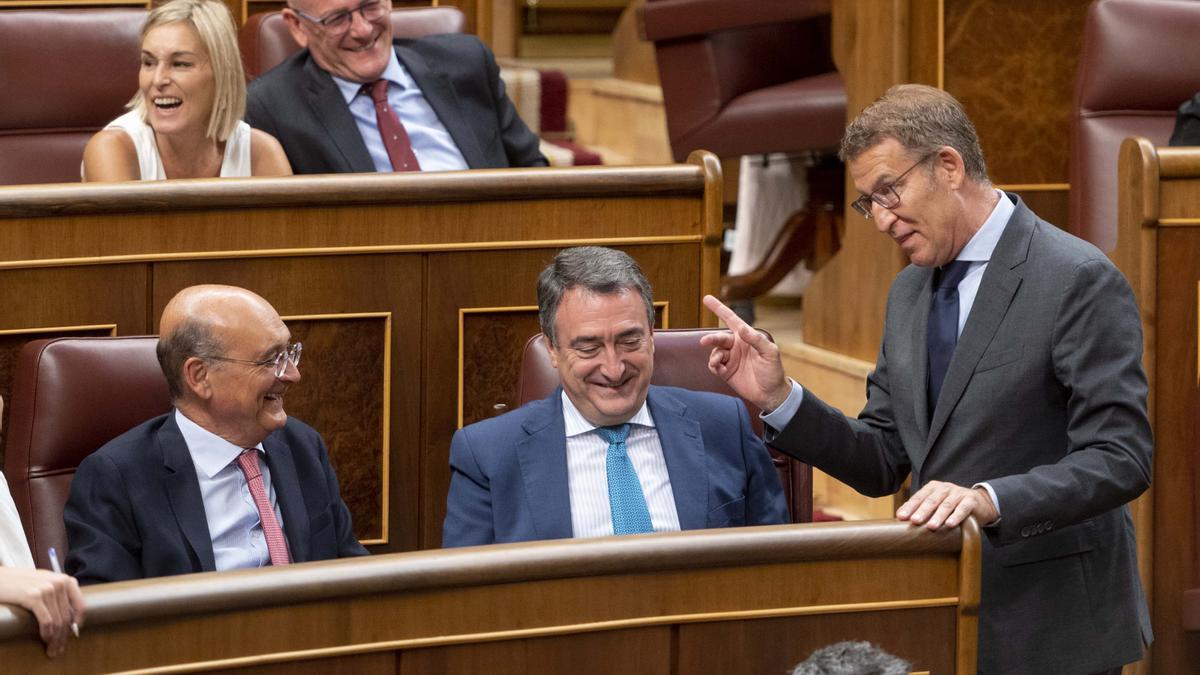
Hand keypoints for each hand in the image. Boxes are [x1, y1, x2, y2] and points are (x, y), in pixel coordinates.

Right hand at [0, 568, 85, 656]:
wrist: (0, 578)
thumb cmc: (21, 582)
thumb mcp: (45, 582)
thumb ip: (58, 593)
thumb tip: (71, 617)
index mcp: (65, 580)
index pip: (80, 605)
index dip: (79, 622)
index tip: (74, 633)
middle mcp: (59, 583)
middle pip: (67, 617)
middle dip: (64, 636)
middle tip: (59, 649)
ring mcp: (47, 589)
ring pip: (58, 621)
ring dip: (55, 639)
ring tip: (52, 649)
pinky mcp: (34, 597)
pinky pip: (47, 621)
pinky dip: (47, 633)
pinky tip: (45, 639)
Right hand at [699, 295, 791, 411]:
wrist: (770, 394)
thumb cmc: (773, 371)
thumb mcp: (770, 353)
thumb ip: (756, 340)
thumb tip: (742, 328)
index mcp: (747, 337)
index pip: (731, 319)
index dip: (719, 309)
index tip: (707, 298)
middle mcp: (736, 346)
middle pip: (719, 337)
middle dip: (711, 338)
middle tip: (704, 341)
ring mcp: (730, 358)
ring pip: (715, 352)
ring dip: (714, 355)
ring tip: (718, 362)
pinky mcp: (726, 371)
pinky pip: (714, 365)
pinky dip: (713, 364)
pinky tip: (719, 368)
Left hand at [896, 480, 997, 530]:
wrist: (979, 504)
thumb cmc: (952, 506)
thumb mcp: (936, 504)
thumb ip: (920, 508)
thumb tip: (899, 516)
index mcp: (933, 488)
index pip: (919, 497)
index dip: (910, 507)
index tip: (901, 517)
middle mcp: (945, 488)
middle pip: (931, 500)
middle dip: (922, 511)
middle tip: (914, 521)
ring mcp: (958, 493)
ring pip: (947, 505)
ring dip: (938, 516)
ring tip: (931, 526)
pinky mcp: (971, 500)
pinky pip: (963, 508)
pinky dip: (956, 516)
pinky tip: (950, 524)